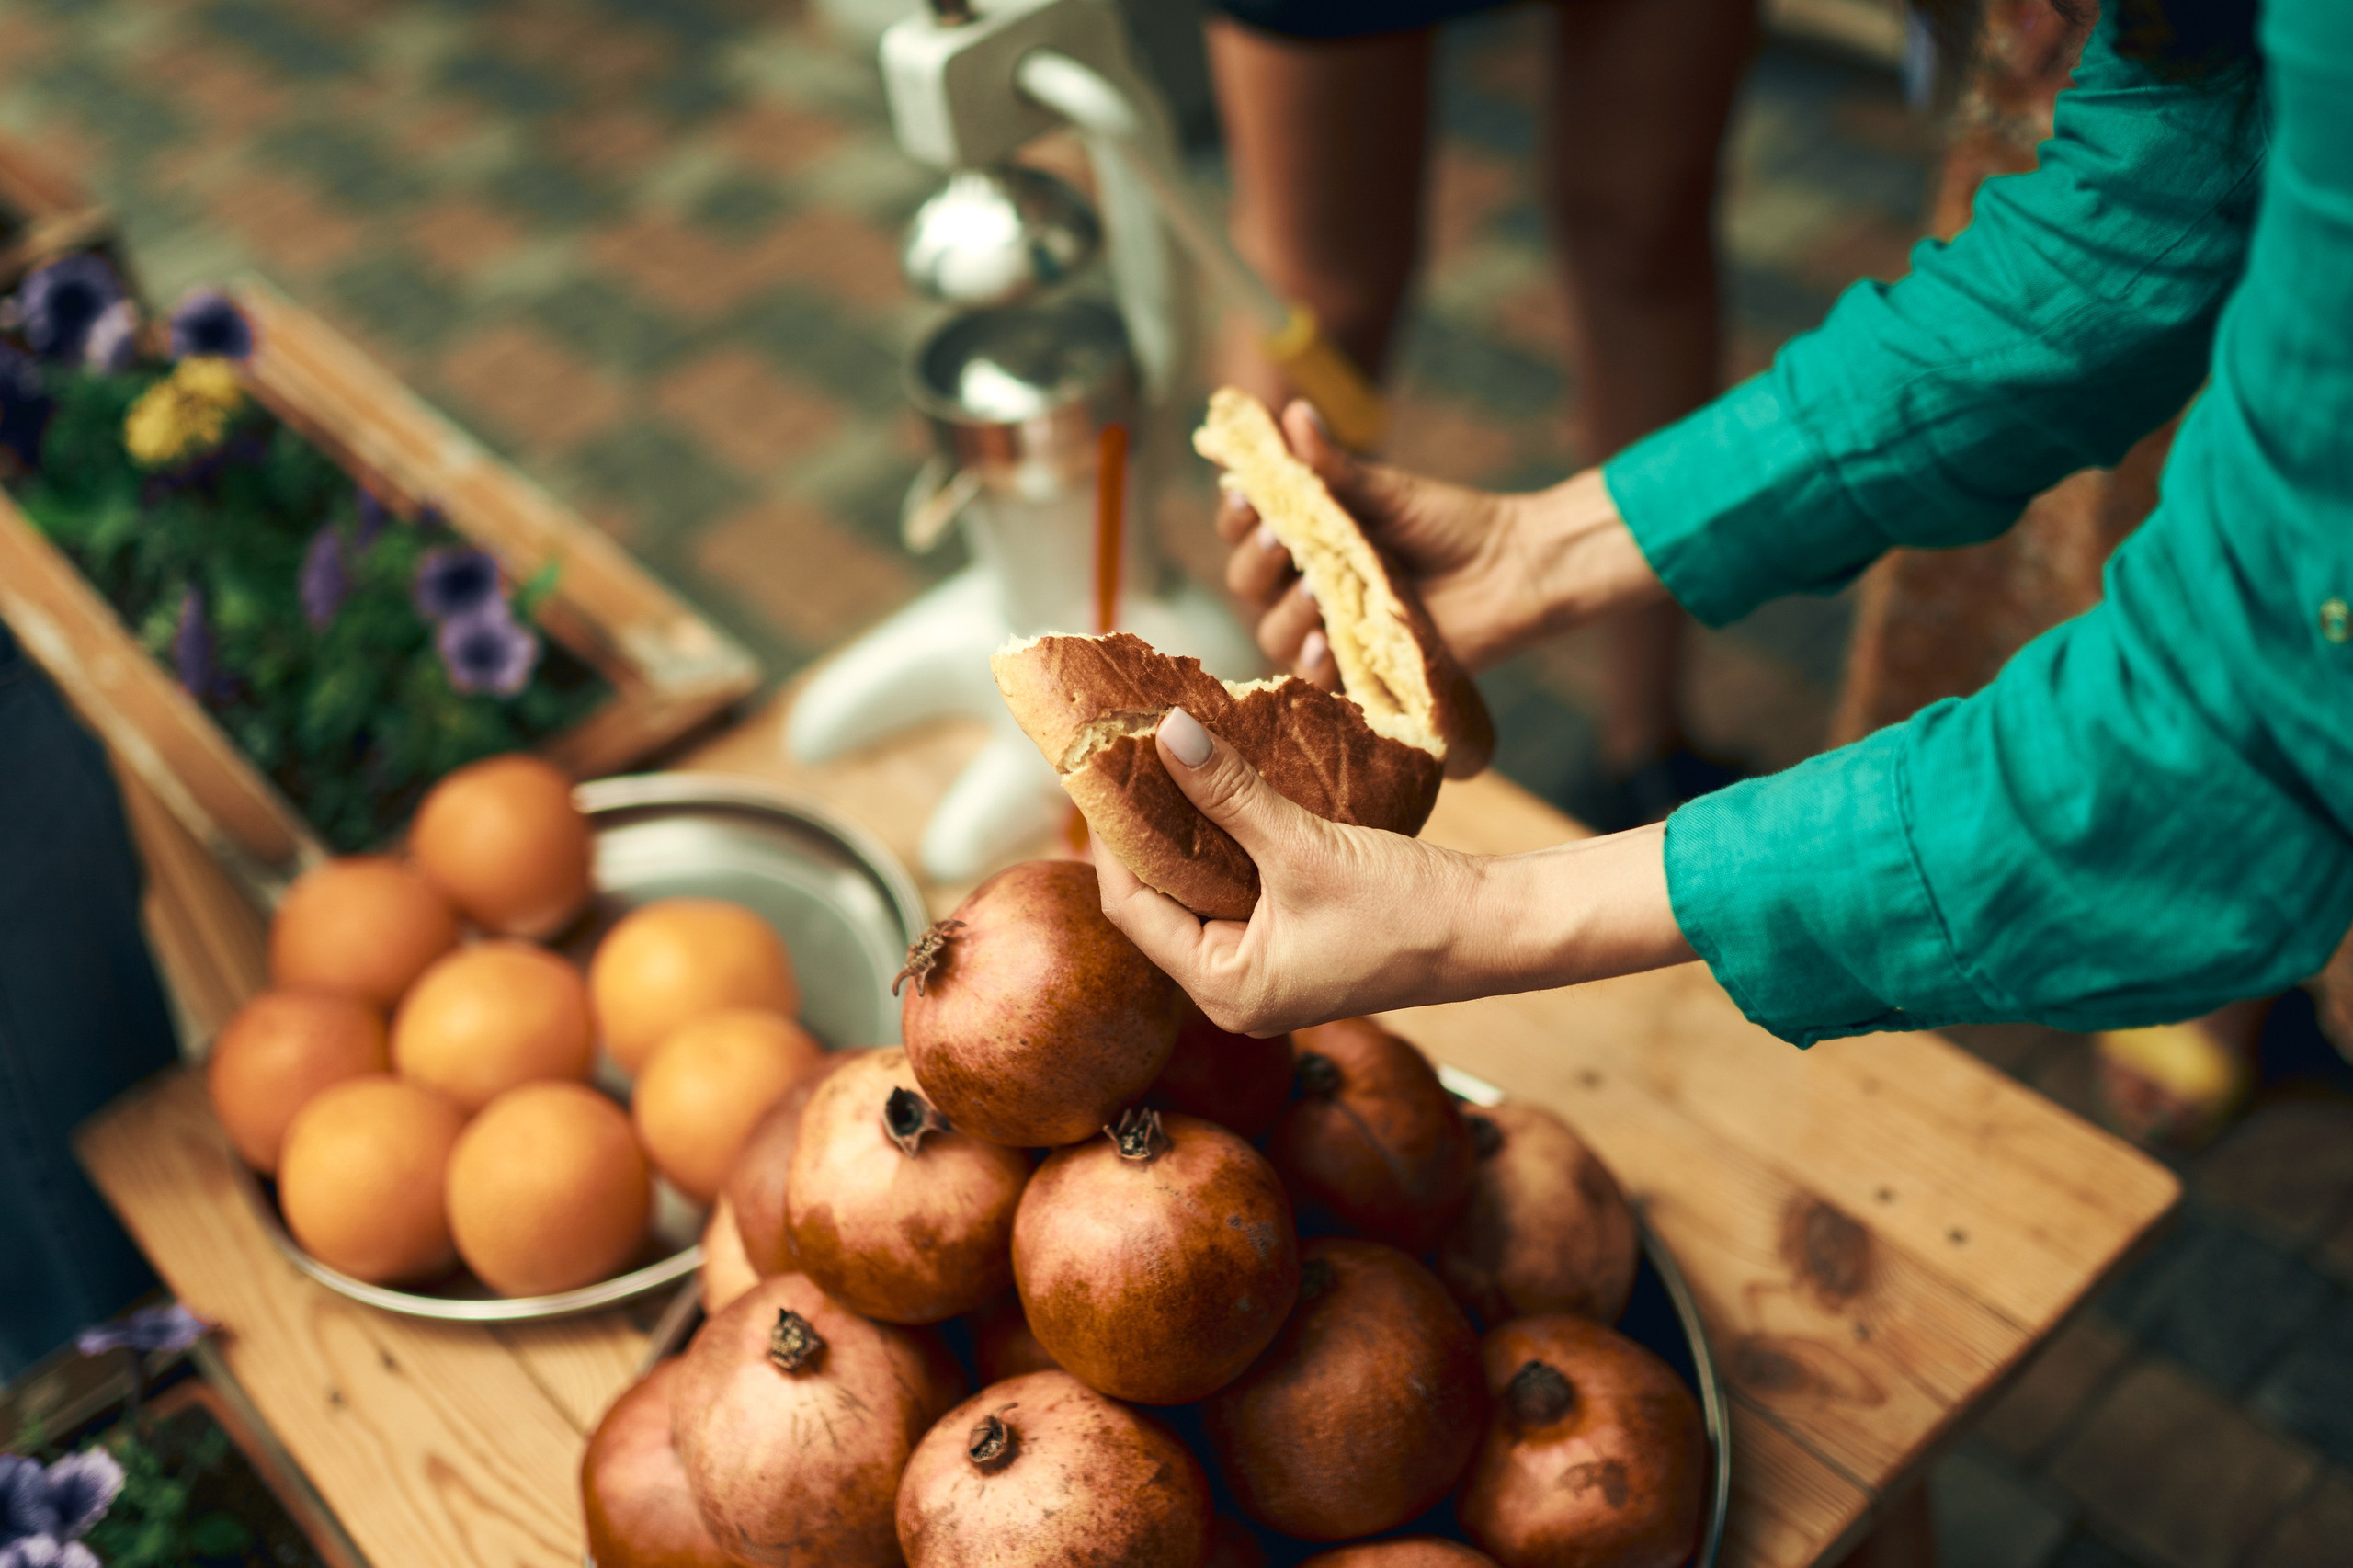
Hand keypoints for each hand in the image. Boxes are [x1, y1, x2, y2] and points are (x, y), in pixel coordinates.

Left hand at [1095, 709, 1695, 1034]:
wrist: (1494, 930)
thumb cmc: (1407, 910)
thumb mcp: (1304, 847)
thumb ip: (1230, 794)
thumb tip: (1164, 734)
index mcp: (1225, 989)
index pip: (1132, 912)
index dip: (1111, 843)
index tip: (1103, 777)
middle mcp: (1237, 991)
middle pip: (1161, 903)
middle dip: (1149, 834)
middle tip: (1132, 764)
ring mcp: (1268, 970)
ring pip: (1201, 892)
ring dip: (1190, 833)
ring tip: (1171, 767)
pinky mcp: (1297, 944)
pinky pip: (1240, 890)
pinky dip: (1229, 844)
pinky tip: (1225, 794)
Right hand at [1216, 401, 1669, 685]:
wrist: (1514, 570)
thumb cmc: (1452, 524)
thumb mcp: (1389, 491)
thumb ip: (1335, 467)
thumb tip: (1292, 415)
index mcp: (1307, 534)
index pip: (1245, 527)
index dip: (1235, 514)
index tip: (1246, 493)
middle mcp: (1307, 582)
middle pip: (1246, 582)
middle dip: (1255, 559)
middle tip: (1278, 537)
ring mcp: (1329, 628)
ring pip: (1271, 631)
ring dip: (1285, 611)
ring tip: (1318, 589)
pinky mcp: (1358, 670)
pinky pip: (1315, 679)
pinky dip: (1311, 664)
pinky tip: (1322, 644)